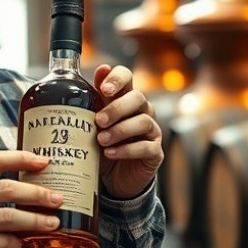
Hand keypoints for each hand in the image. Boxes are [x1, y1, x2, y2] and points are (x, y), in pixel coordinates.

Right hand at [0, 150, 63, 247]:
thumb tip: (21, 185)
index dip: (23, 158)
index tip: (44, 162)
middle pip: (8, 188)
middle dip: (38, 192)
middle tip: (57, 197)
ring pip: (10, 216)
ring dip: (36, 220)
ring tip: (53, 222)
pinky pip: (5, 241)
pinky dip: (18, 242)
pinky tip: (23, 242)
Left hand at [93, 64, 162, 199]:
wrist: (113, 177)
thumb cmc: (102, 144)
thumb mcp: (93, 122)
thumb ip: (93, 99)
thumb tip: (99, 69)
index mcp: (124, 98)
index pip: (127, 76)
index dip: (117, 78)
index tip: (103, 89)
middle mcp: (141, 110)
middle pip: (138, 97)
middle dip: (117, 108)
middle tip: (98, 121)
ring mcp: (151, 131)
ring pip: (143, 121)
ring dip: (120, 130)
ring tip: (101, 140)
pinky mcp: (154, 152)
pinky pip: (146, 146)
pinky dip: (126, 149)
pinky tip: (110, 153)